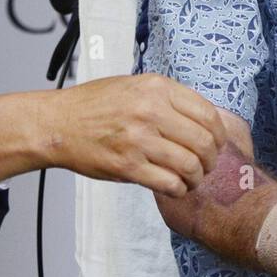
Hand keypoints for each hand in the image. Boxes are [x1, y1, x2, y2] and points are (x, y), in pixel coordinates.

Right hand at [34, 74, 226, 196]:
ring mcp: (139, 139)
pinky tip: (174, 188)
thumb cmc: (95, 104)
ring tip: (191, 180)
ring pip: (190, 166)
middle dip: (211, 159)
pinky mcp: (127, 166)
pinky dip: (178, 190)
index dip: (219, 134)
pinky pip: (169, 184)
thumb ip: (168, 98)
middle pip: (204, 142)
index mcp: (157, 87)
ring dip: (196, 178)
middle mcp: (151, 111)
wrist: (57, 124)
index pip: (207, 113)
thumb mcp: (135, 86)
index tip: (217, 144)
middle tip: (206, 166)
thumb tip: (204, 119)